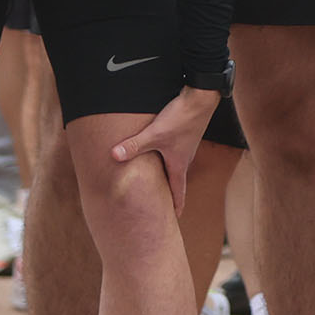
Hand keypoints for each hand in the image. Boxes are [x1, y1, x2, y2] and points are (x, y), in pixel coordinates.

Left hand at [111, 85, 221, 211]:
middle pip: (175, 179)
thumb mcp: (155, 134)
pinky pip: (173, 150)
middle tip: (161, 205)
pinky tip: (156, 150)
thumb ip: (134, 145)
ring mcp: (185, 144)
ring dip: (166, 174)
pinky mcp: (184, 131)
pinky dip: (164, 156)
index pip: (178, 191)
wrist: (201, 96)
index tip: (174, 218)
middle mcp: (184, 157)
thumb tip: (113, 156)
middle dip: (168, 193)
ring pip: (173, 163)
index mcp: (178, 164)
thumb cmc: (181, 118)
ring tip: (155, 180)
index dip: (175, 206)